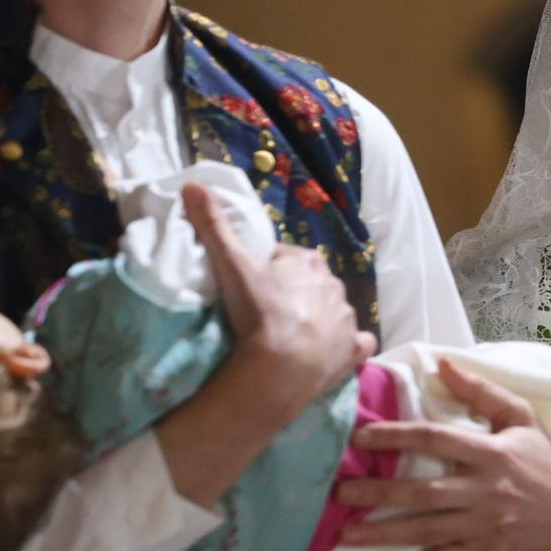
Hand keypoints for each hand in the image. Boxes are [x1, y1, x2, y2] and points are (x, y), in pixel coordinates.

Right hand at [184, 183, 372, 415]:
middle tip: (268, 314)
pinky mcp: (355, 348)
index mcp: (308, 261)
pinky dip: (348, 345)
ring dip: (318, 320)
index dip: (268, 272)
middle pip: (311, 285)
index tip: (252, 288)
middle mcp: (334, 284)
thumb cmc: (259, 311)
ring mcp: (348, 317)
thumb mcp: (231, 264)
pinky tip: (331, 352)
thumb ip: (213, 225)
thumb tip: (193, 184)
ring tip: (291, 337)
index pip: (286, 259)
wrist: (282, 365)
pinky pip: (358, 342)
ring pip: (333, 312)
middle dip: (294, 295)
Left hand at [336, 358, 550, 550]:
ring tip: (344, 534)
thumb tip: (442, 364)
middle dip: (379, 492)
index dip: (397, 436)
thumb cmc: (544, 461)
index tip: (360, 436)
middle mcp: (487, 490)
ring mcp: (486, 526)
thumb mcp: (522, 418)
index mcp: (492, 453)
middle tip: (338, 493)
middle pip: (424, 491)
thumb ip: (481, 391)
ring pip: (427, 530)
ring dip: (383, 533)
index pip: (437, 439)